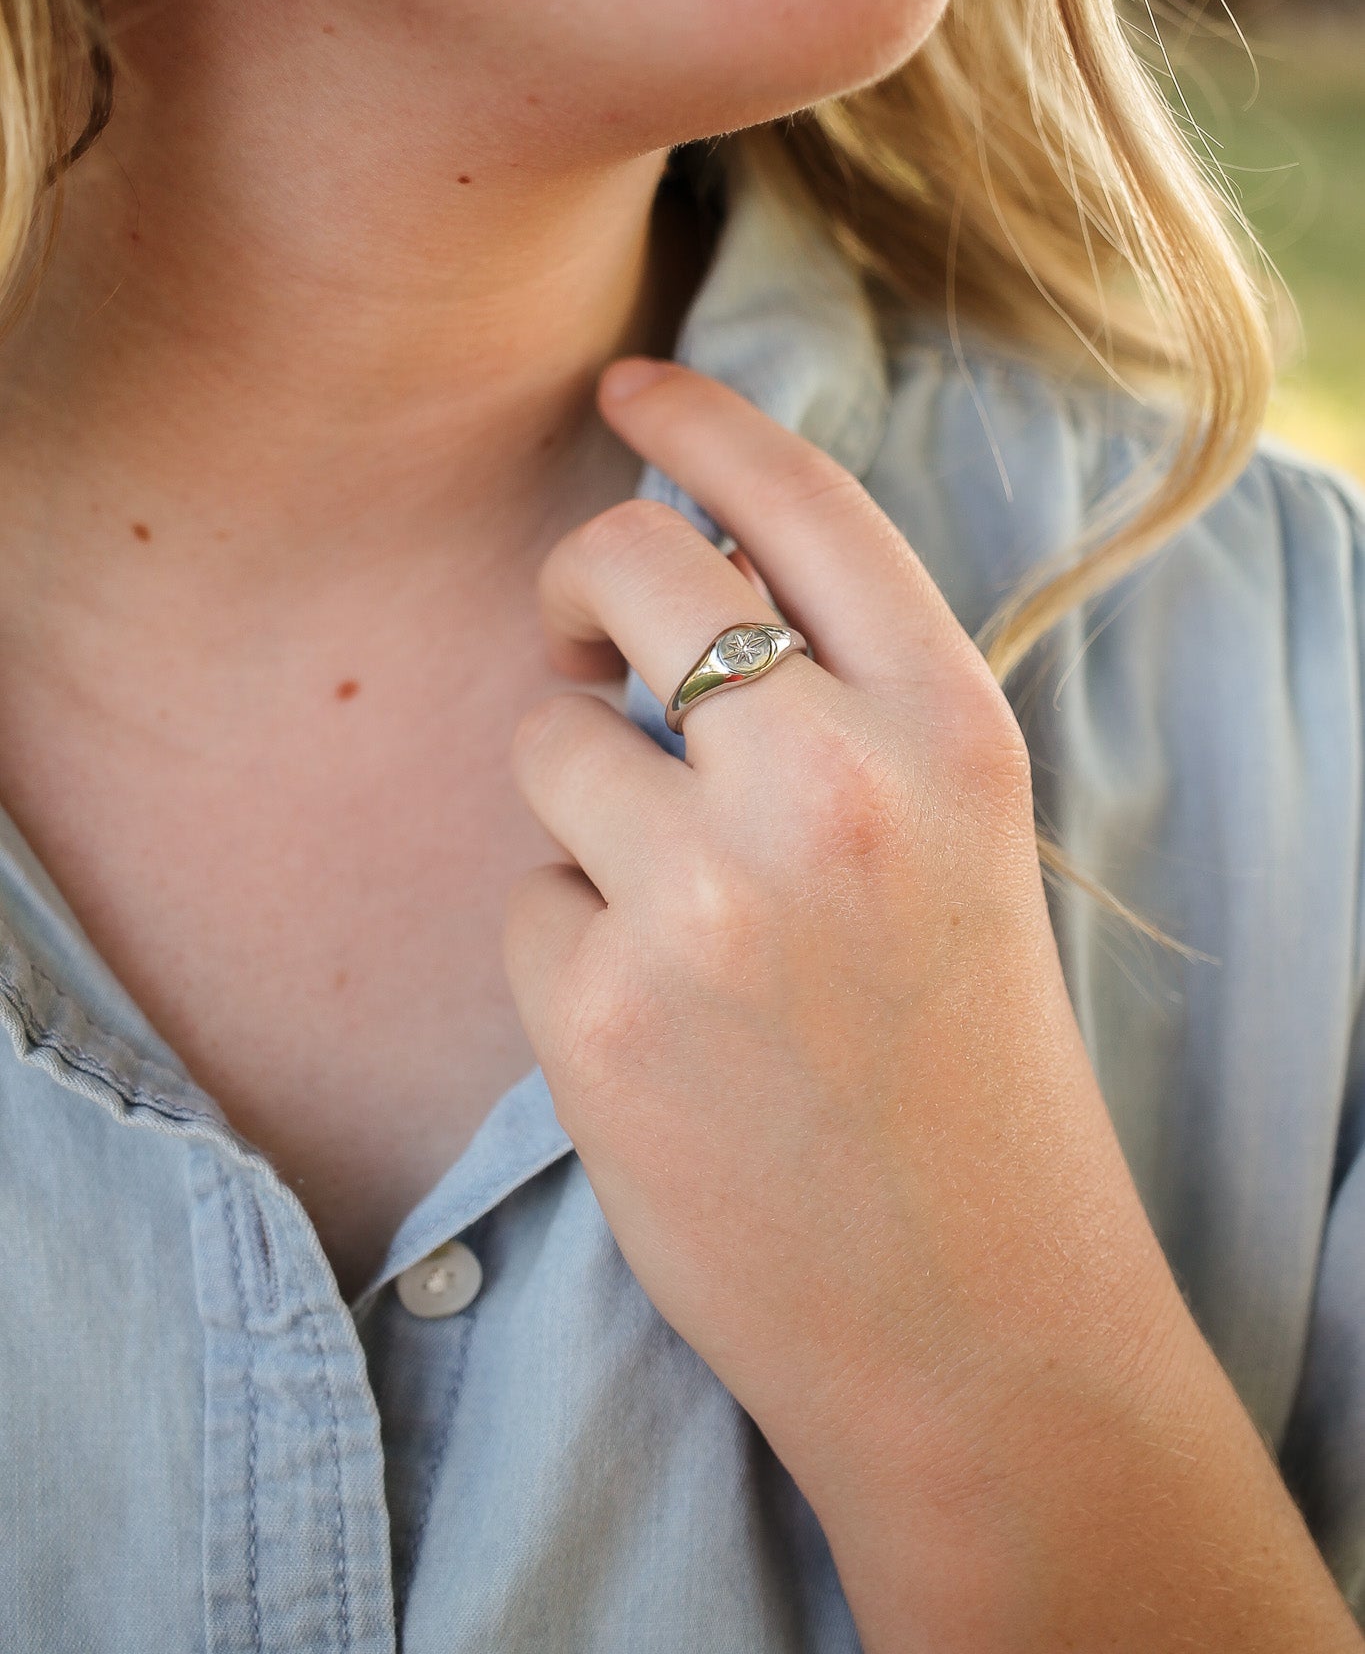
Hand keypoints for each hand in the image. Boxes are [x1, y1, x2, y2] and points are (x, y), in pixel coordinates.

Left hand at [504, 357, 1358, 1652]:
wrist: (976, 1318)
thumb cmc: (966, 1066)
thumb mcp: (958, 841)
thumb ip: (848, 702)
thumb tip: (678, 574)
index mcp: (950, 728)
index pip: (798, 499)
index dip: (697, 419)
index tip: (626, 384)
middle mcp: (834, 782)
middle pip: (620, 564)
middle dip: (574, 589)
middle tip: (582, 647)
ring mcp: (710, 897)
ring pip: (546, 738)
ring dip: (580, 803)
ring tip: (671, 916)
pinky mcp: (604, 1013)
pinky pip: (524, 902)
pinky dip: (568, 949)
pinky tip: (656, 1035)